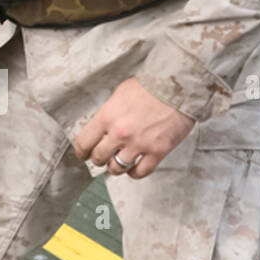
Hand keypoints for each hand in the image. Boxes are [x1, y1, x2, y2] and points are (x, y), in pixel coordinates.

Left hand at [74, 77, 194, 179]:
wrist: (177, 86)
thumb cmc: (150, 86)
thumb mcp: (120, 94)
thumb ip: (109, 113)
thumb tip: (102, 127)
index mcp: (107, 117)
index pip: (84, 142)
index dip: (82, 151)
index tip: (84, 154)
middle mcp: (120, 133)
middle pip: (99, 158)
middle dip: (98, 159)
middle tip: (102, 158)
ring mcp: (139, 144)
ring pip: (117, 168)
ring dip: (115, 167)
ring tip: (118, 163)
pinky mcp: (157, 152)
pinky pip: (140, 172)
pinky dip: (134, 173)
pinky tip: (134, 168)